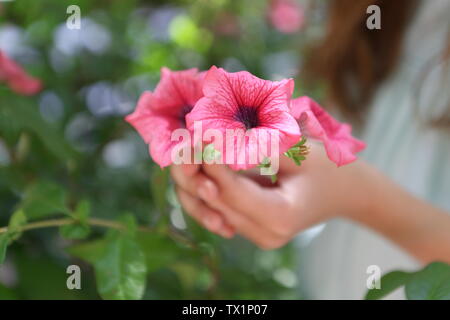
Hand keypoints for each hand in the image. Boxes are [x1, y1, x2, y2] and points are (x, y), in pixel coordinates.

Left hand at [171, 143, 370, 248]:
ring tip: (185, 146)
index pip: (232, 190)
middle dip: (196, 168)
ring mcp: (255, 234)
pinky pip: (216, 209)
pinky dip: (203, 186)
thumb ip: (259, 148)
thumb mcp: (299, 152)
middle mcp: (264, 234)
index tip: (198, 132)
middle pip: (215, 202)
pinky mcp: (249, 226)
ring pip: (208, 208)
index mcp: (280, 217)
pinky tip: (196, 163)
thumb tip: (214, 138)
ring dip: (193, 178)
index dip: (211, 161)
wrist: (345, 191)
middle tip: (185, 136)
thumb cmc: (328, 166)